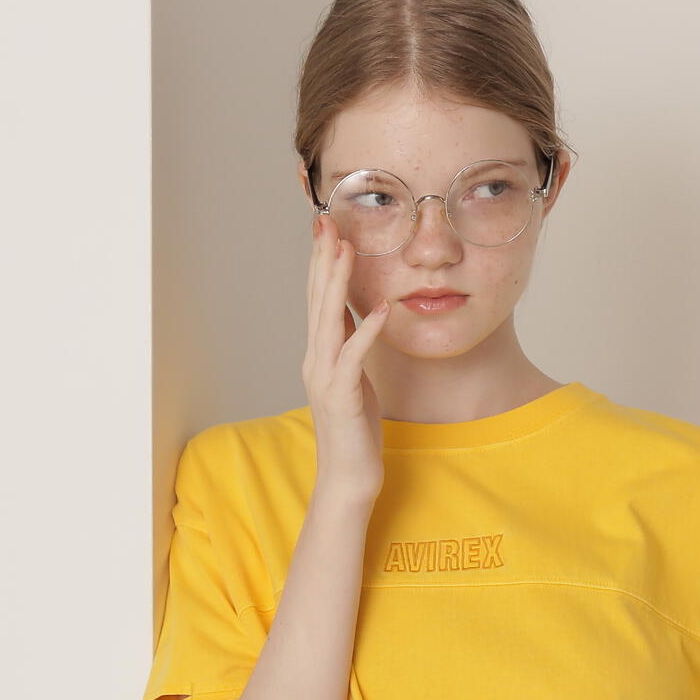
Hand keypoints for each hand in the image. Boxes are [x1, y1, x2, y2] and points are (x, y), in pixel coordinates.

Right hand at [302, 213, 390, 498]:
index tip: (327, 229)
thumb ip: (350, 347)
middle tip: (327, 221)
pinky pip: (355, 356)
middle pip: (318, 300)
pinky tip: (383, 307)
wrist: (348, 477)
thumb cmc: (355, 430)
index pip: (319, 299)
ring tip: (348, 249)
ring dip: (338, 283)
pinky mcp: (342, 396)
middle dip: (323, 259)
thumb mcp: (353, 379)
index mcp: (320, 354)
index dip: (322, 263)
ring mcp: (326, 377)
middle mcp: (316, 360)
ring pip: (329, 321)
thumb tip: (356, 315)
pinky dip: (369, 330)